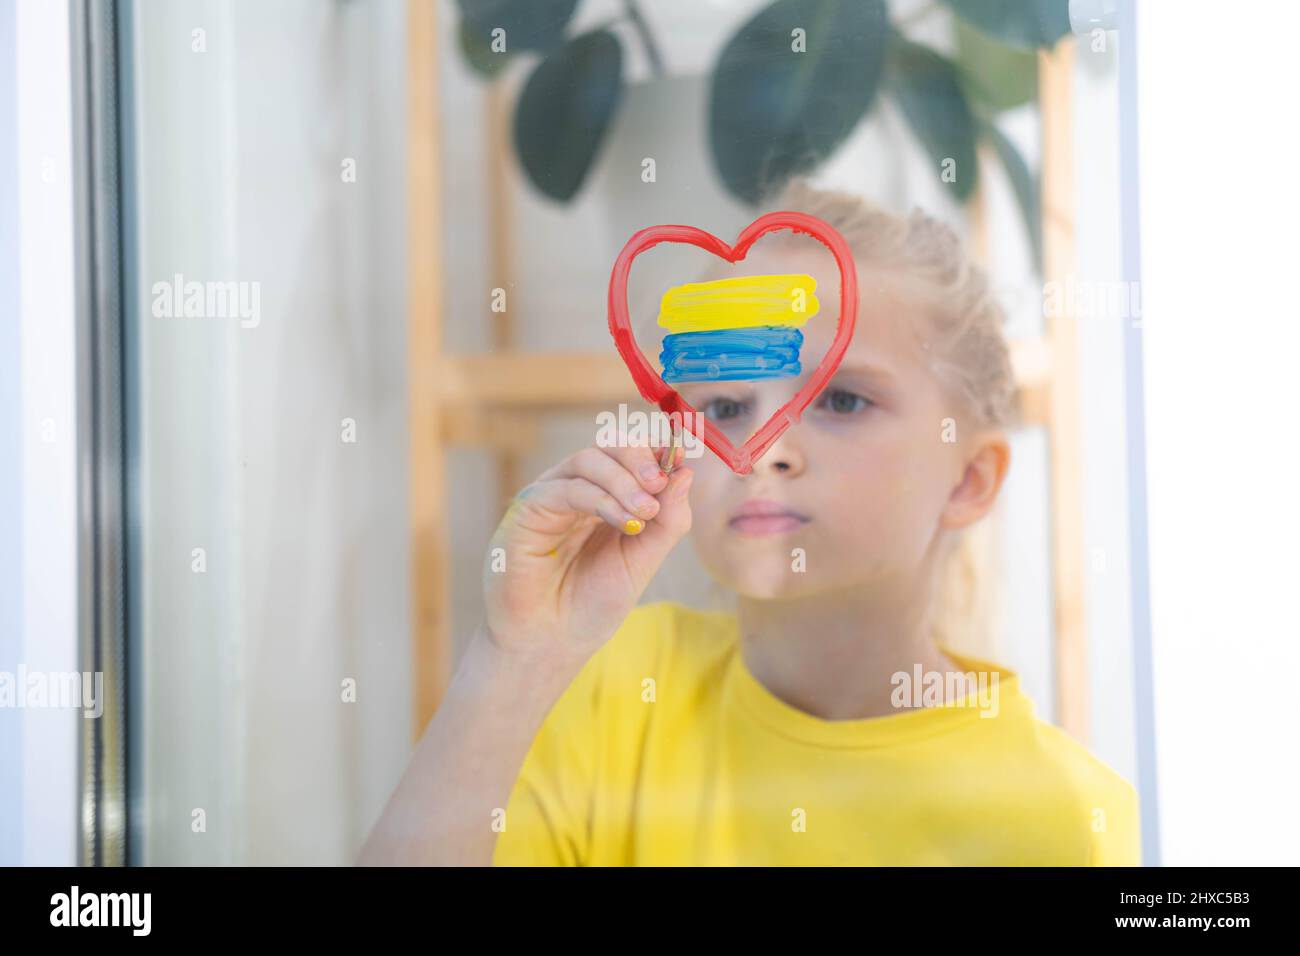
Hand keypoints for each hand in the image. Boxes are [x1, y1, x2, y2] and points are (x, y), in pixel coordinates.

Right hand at [481, 438, 692, 666]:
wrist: (551, 641)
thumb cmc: (592, 603)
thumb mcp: (643, 560)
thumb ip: (667, 519)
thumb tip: (685, 471)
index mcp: (605, 496)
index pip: (631, 456)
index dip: (656, 452)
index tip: (681, 457)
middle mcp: (576, 489)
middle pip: (609, 447)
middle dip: (640, 459)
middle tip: (660, 484)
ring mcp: (551, 495)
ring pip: (588, 460)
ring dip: (624, 480)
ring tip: (645, 511)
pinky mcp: (528, 508)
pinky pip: (567, 488)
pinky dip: (601, 498)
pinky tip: (625, 521)